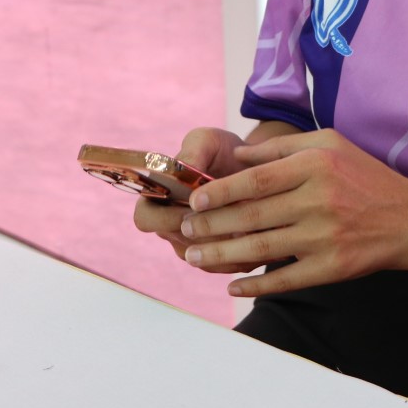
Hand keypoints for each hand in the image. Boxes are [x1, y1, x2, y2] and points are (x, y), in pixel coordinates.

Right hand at [133, 128, 262, 273]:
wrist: (252, 166)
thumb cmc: (222, 151)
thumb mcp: (207, 141)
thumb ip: (193, 151)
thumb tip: (183, 168)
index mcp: (158, 199)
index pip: (145, 219)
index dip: (166, 217)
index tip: (193, 207)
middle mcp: (171, 227)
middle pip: (179, 244)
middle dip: (205, 235)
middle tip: (229, 222)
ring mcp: (194, 247)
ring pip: (204, 260)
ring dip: (227, 247)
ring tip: (250, 229)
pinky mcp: (220, 258)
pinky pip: (226, 266)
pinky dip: (244, 255)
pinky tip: (261, 238)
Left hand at [178, 129, 407, 297]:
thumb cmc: (363, 176)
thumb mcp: (329, 144)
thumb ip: (281, 146)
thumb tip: (237, 156)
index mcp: (315, 165)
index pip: (256, 180)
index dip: (220, 192)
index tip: (194, 200)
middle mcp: (319, 199)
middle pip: (252, 215)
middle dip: (211, 225)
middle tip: (184, 229)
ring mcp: (325, 236)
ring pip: (262, 248)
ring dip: (222, 254)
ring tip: (194, 256)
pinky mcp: (332, 267)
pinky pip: (285, 279)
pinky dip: (256, 285)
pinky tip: (232, 286)